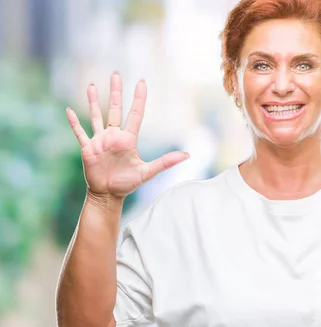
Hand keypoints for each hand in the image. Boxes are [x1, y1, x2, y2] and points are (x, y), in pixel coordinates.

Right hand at [66, 72, 188, 199]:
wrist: (108, 195)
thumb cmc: (128, 183)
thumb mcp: (148, 172)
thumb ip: (166, 162)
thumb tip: (187, 155)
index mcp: (128, 139)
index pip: (135, 114)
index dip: (139, 98)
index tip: (141, 82)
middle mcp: (114, 136)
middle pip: (114, 109)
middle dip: (115, 92)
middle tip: (116, 74)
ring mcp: (100, 141)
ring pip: (96, 116)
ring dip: (92, 101)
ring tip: (90, 84)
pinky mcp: (88, 148)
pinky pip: (80, 132)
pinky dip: (74, 122)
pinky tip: (69, 110)